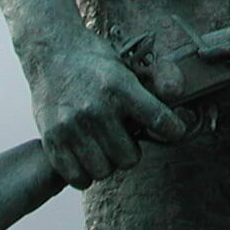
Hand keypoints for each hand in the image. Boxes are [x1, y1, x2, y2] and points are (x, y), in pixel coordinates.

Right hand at [28, 36, 188, 187]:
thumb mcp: (128, 66)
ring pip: (104, 170)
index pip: (158, 119)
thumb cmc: (95, 62)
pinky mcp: (52, 140)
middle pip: (128, 157)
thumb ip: (158, 80)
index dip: (172, 129)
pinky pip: (77, 176)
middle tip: (124, 138)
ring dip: (108, 162)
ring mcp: (71, 127)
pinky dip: (85, 173)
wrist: (51, 53)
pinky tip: (88, 157)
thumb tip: (177, 95)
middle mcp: (95, 109)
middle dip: (131, 150)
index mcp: (119, 87)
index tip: (174, 130)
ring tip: (104, 147)